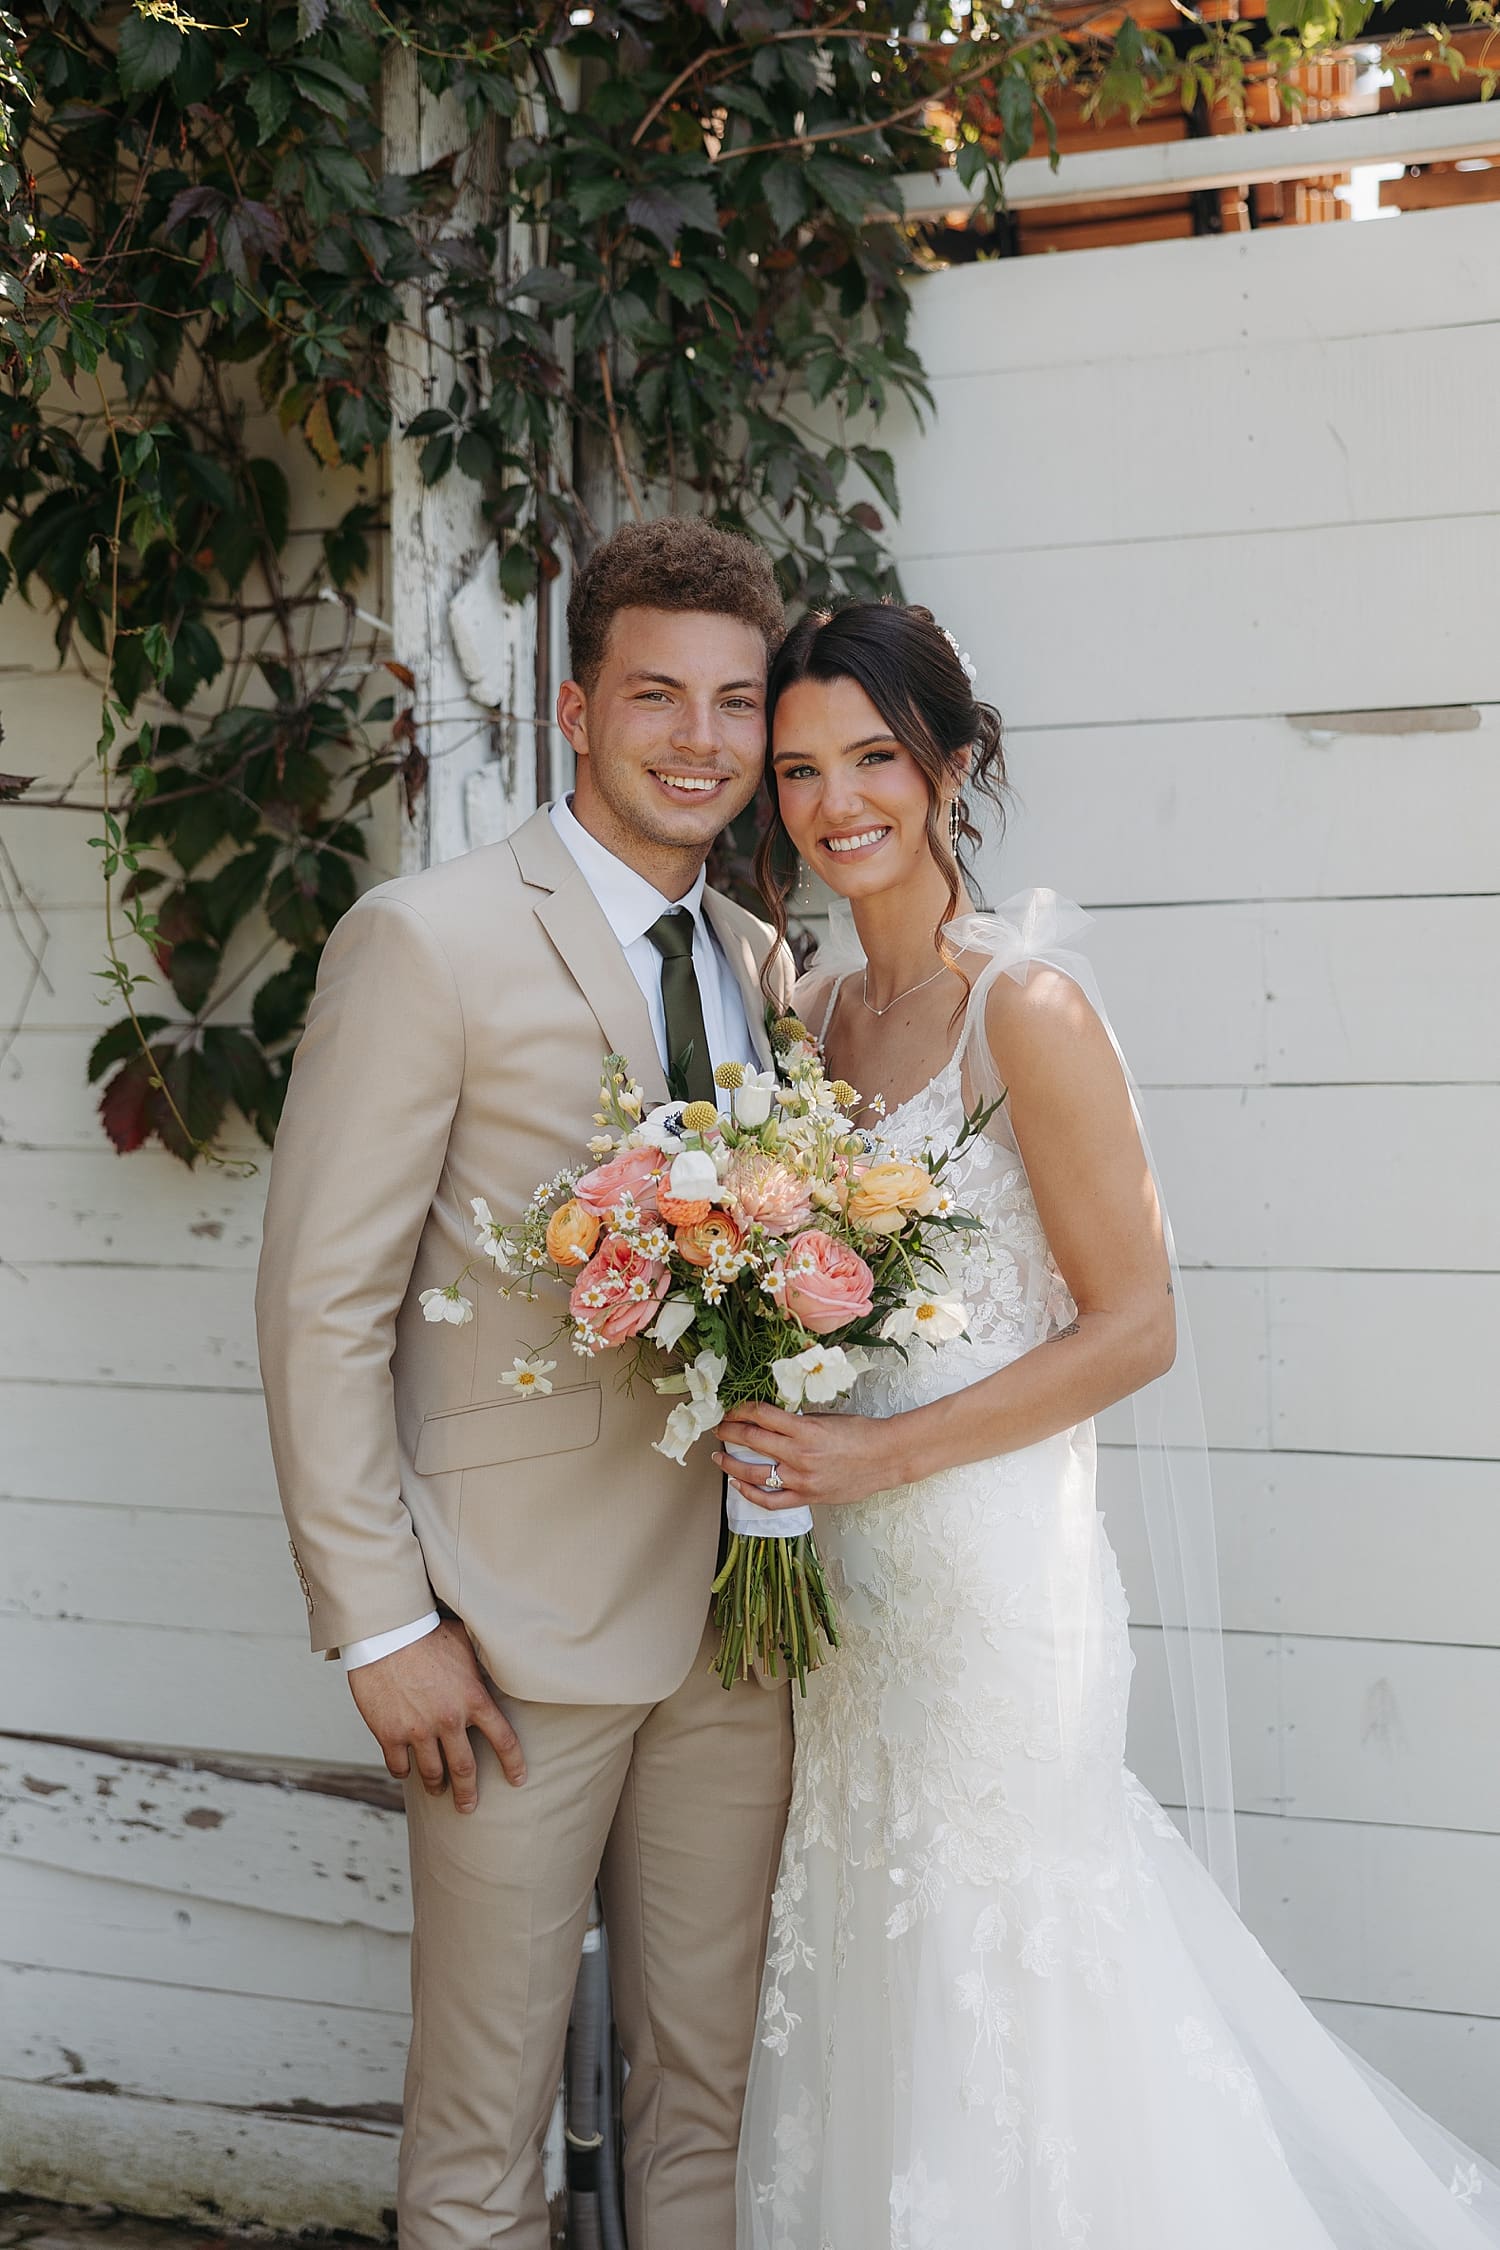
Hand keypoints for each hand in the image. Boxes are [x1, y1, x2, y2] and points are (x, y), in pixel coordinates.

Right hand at [348, 1617, 525, 1811]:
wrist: (386, 1632)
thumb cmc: (427, 1632)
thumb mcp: (464, 1644)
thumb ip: (479, 1665)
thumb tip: (497, 1663)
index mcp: (473, 1699)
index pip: (503, 1739)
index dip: (513, 1763)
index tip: (518, 1779)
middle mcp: (449, 1720)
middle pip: (465, 1769)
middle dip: (468, 1793)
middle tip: (468, 1806)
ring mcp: (418, 1730)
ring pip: (432, 1773)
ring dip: (436, 1786)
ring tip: (437, 1790)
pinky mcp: (389, 1734)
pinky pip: (399, 1767)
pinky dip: (404, 1772)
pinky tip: (406, 1771)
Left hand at [713, 1401, 901, 1511]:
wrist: (885, 1458)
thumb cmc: (860, 1434)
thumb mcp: (825, 1418)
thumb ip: (796, 1421)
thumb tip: (769, 1421)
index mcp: (805, 1429)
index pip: (761, 1415)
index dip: (740, 1410)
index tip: (732, 1410)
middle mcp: (799, 1454)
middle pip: (752, 1440)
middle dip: (729, 1432)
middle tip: (719, 1429)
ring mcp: (802, 1479)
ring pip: (755, 1473)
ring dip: (731, 1464)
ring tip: (720, 1458)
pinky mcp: (807, 1497)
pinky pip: (771, 1500)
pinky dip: (750, 1494)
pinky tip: (738, 1485)